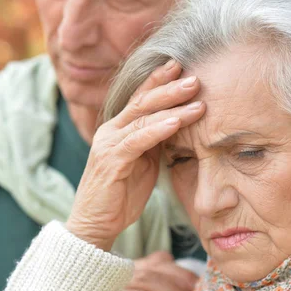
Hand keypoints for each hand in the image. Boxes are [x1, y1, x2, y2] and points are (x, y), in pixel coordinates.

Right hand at [67, 60, 204, 248]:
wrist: (95, 224)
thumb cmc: (121, 195)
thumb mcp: (143, 163)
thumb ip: (154, 142)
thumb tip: (178, 124)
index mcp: (118, 129)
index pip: (140, 98)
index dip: (159, 80)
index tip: (181, 66)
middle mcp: (110, 131)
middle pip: (142, 101)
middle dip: (169, 86)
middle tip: (195, 76)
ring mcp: (108, 144)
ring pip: (142, 117)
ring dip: (171, 105)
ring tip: (195, 96)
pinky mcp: (111, 161)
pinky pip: (137, 141)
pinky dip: (157, 129)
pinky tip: (176, 122)